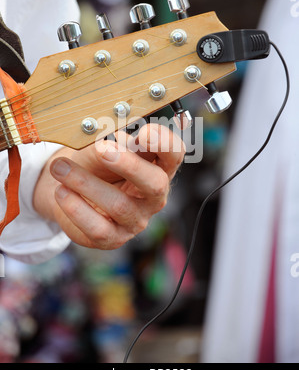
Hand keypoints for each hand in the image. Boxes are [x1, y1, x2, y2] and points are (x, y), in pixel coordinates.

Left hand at [33, 124, 184, 249]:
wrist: (68, 190)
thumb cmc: (94, 165)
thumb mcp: (100, 148)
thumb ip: (107, 141)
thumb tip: (108, 140)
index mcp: (158, 166)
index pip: (174, 154)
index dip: (164, 143)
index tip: (143, 132)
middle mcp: (153, 196)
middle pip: (155, 183)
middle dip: (129, 165)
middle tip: (103, 149)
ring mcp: (136, 219)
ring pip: (119, 205)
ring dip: (86, 183)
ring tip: (60, 168)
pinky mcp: (114, 238)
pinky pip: (98, 228)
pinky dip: (76, 208)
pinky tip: (61, 192)